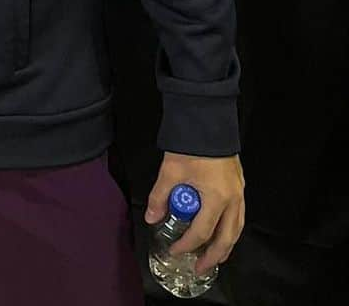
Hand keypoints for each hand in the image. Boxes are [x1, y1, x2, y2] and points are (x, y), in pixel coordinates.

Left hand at [145, 153, 244, 273]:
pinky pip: (239, 217)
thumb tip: (151, 218)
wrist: (206, 122)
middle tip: (199, 268)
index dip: (187, 244)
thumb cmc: (189, 146)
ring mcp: (239, 193)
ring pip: (237, 229)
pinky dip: (231, 231)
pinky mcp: (240, 186)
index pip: (202, 231)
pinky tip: (223, 234)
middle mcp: (232, 200)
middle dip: (213, 257)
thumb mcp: (170, 171)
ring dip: (225, 246)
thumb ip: (160, 197)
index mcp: (216, 198)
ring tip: (213, 258)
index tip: (175, 250)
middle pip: (226, 238)